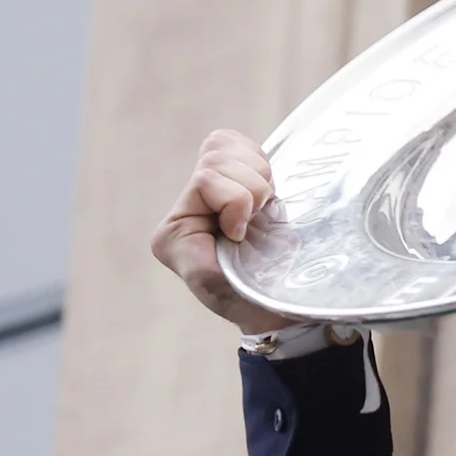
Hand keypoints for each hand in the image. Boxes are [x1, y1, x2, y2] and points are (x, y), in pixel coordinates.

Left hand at [151, 129, 288, 332]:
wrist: (278, 310)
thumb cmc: (248, 301)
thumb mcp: (209, 282)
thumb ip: (200, 249)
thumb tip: (230, 218)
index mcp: (177, 227)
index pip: (206, 177)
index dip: (236, 201)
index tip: (242, 234)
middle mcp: (192, 205)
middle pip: (217, 153)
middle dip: (250, 186)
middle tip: (257, 218)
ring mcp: (216, 191)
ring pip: (230, 145)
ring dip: (259, 177)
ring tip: (262, 210)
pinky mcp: (240, 184)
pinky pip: (246, 148)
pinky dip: (261, 165)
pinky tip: (264, 198)